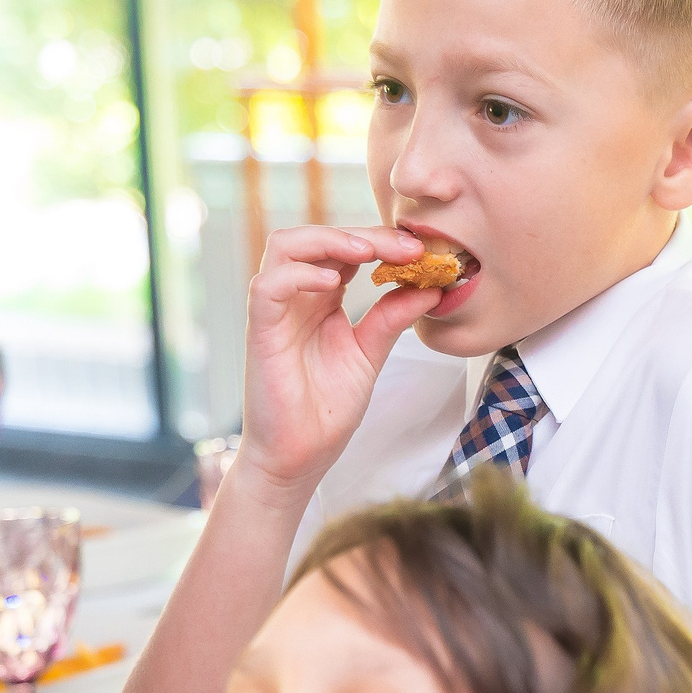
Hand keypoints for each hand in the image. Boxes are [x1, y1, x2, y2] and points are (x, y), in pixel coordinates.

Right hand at [237, 225, 444, 495]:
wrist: (299, 458)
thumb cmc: (325, 411)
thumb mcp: (369, 354)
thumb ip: (392, 318)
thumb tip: (431, 286)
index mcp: (321, 299)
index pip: (345, 249)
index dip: (381, 241)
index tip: (422, 250)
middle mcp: (296, 298)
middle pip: (318, 237)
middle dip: (364, 234)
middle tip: (407, 247)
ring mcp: (276, 311)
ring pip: (286, 246)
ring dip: (328, 240)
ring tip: (367, 253)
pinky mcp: (260, 332)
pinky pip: (268, 286)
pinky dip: (299, 274)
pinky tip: (331, 282)